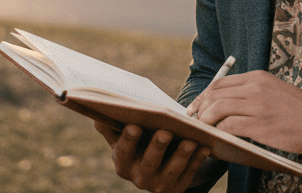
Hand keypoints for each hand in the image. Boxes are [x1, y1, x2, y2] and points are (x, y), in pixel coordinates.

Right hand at [94, 121, 211, 192]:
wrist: (159, 167)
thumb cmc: (140, 144)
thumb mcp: (124, 138)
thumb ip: (111, 127)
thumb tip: (96, 115)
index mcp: (123, 164)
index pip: (123, 153)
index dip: (128, 140)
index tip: (134, 125)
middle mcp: (139, 179)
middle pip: (148, 163)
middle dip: (157, 147)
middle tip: (165, 131)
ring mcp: (159, 186)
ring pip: (171, 171)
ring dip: (181, 155)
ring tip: (191, 140)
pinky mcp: (177, 189)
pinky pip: (189, 174)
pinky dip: (197, 160)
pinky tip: (205, 146)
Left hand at [192, 71, 301, 154]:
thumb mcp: (275, 91)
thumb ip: (253, 94)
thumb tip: (229, 105)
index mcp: (257, 77)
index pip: (220, 83)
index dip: (203, 96)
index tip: (196, 108)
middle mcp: (255, 87)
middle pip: (215, 94)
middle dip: (199, 108)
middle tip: (194, 121)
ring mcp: (258, 105)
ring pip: (217, 109)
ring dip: (205, 121)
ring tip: (203, 131)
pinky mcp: (261, 125)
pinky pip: (229, 126)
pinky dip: (218, 133)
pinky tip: (216, 140)